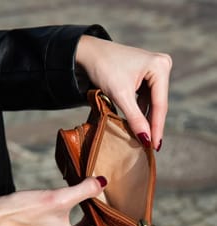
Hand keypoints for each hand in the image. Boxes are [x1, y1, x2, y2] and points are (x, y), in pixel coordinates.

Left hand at [76, 35, 171, 150]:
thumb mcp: (120, 95)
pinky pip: (146, 98)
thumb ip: (135, 118)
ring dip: (146, 119)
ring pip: (152, 103)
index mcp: (160, 67)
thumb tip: (147, 140)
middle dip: (152, 125)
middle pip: (158, 104)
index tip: (155, 147)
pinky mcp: (147, 75)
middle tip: (151, 147)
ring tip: (143, 139)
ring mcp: (155, 70)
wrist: (88, 53)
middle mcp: (162, 66)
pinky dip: (140, 111)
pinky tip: (137, 124)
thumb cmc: (104, 68)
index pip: (160, 104)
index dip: (157, 127)